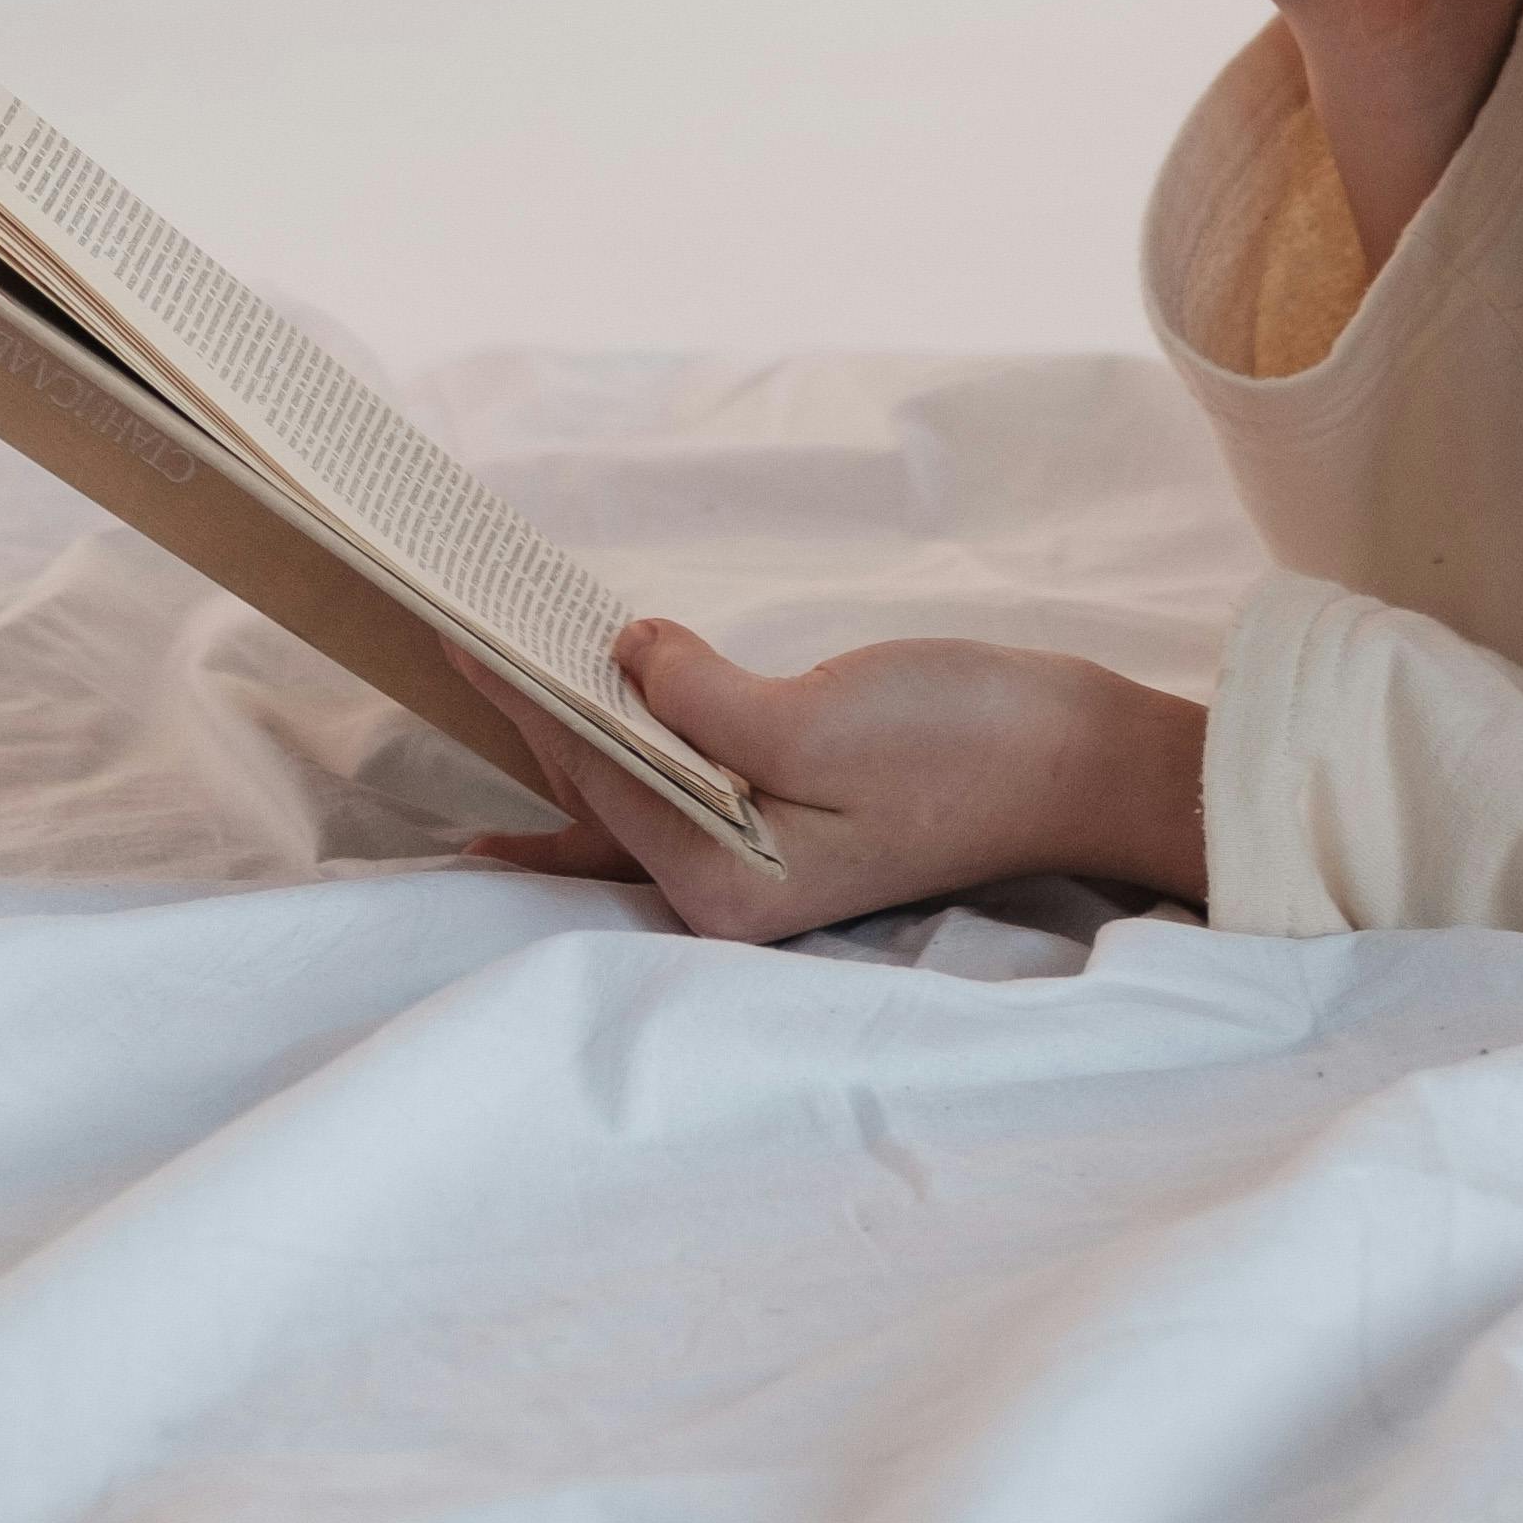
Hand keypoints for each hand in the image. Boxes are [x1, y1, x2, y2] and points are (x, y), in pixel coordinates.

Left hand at [447, 618, 1209, 943]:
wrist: (1078, 762)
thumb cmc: (965, 746)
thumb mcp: (819, 718)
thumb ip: (703, 699)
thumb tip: (626, 659)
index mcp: (724, 886)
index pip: (593, 779)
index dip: (525, 695)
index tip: (462, 630)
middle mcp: (727, 891)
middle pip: (593, 810)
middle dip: (524, 733)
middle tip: (444, 657)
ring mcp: (760, 861)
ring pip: (631, 801)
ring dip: (569, 741)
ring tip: (491, 690)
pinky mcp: (790, 823)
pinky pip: (680, 784)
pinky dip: (632, 742)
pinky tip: (594, 723)